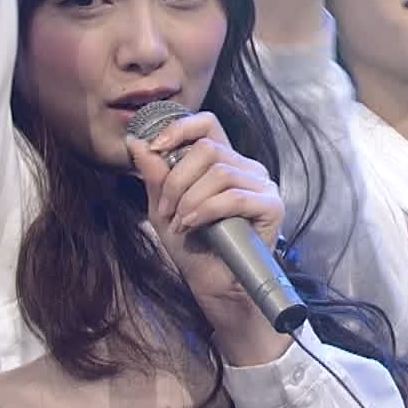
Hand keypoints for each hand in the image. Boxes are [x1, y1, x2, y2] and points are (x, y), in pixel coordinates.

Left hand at [126, 113, 291, 364]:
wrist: (211, 283)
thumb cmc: (192, 245)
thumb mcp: (163, 206)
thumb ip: (154, 174)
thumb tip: (135, 142)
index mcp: (223, 161)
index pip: (207, 123)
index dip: (179, 129)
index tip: (155, 148)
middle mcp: (246, 167)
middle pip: (208, 149)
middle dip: (177, 179)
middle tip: (166, 209)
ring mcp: (263, 185)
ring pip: (220, 173)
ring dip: (190, 199)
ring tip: (180, 223)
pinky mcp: (272, 207)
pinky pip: (236, 196)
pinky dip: (207, 210)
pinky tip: (193, 225)